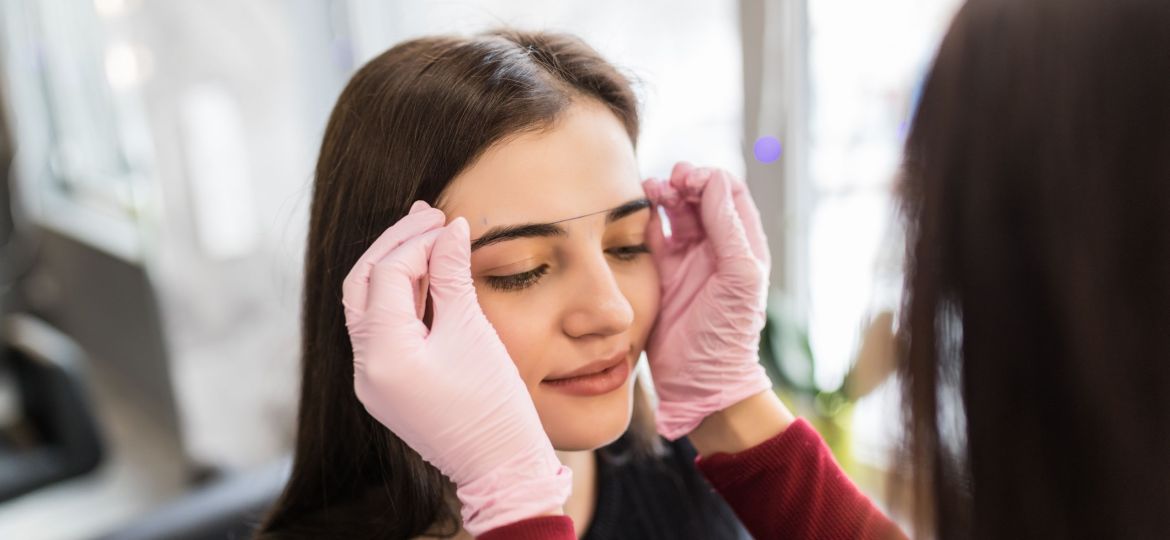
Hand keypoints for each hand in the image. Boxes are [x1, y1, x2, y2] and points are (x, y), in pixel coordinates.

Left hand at [342, 200, 570, 535]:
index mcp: (383, 355)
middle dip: (395, 246)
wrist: (501, 467)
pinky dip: (400, 299)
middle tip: (427, 215)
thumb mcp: (473, 331)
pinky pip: (381, 330)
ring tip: (428, 237)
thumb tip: (449, 229)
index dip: (417, 241)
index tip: (449, 221)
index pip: (388, 275)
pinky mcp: (386, 386)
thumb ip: (452, 275)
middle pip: (363, 285)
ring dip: (395, 269)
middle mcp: (365, 368)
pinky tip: (426, 277)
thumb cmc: (494, 404)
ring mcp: (371, 380)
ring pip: (368, 306)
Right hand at [641, 163, 774, 440]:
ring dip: (663, 196)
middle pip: (699, 198)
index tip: (690, 180)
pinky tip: (637, 212)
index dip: (710, 179)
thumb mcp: (739, 278)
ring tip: (651, 190)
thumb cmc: (728, 334)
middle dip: (684, 182)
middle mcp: (716, 249)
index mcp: (743, 246)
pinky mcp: (660, 276)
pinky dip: (644, 220)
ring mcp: (687, 262)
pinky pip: (650, 238)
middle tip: (670, 182)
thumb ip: (727, 229)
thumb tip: (712, 182)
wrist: (700, 382)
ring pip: (674, 213)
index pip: (729, 194)